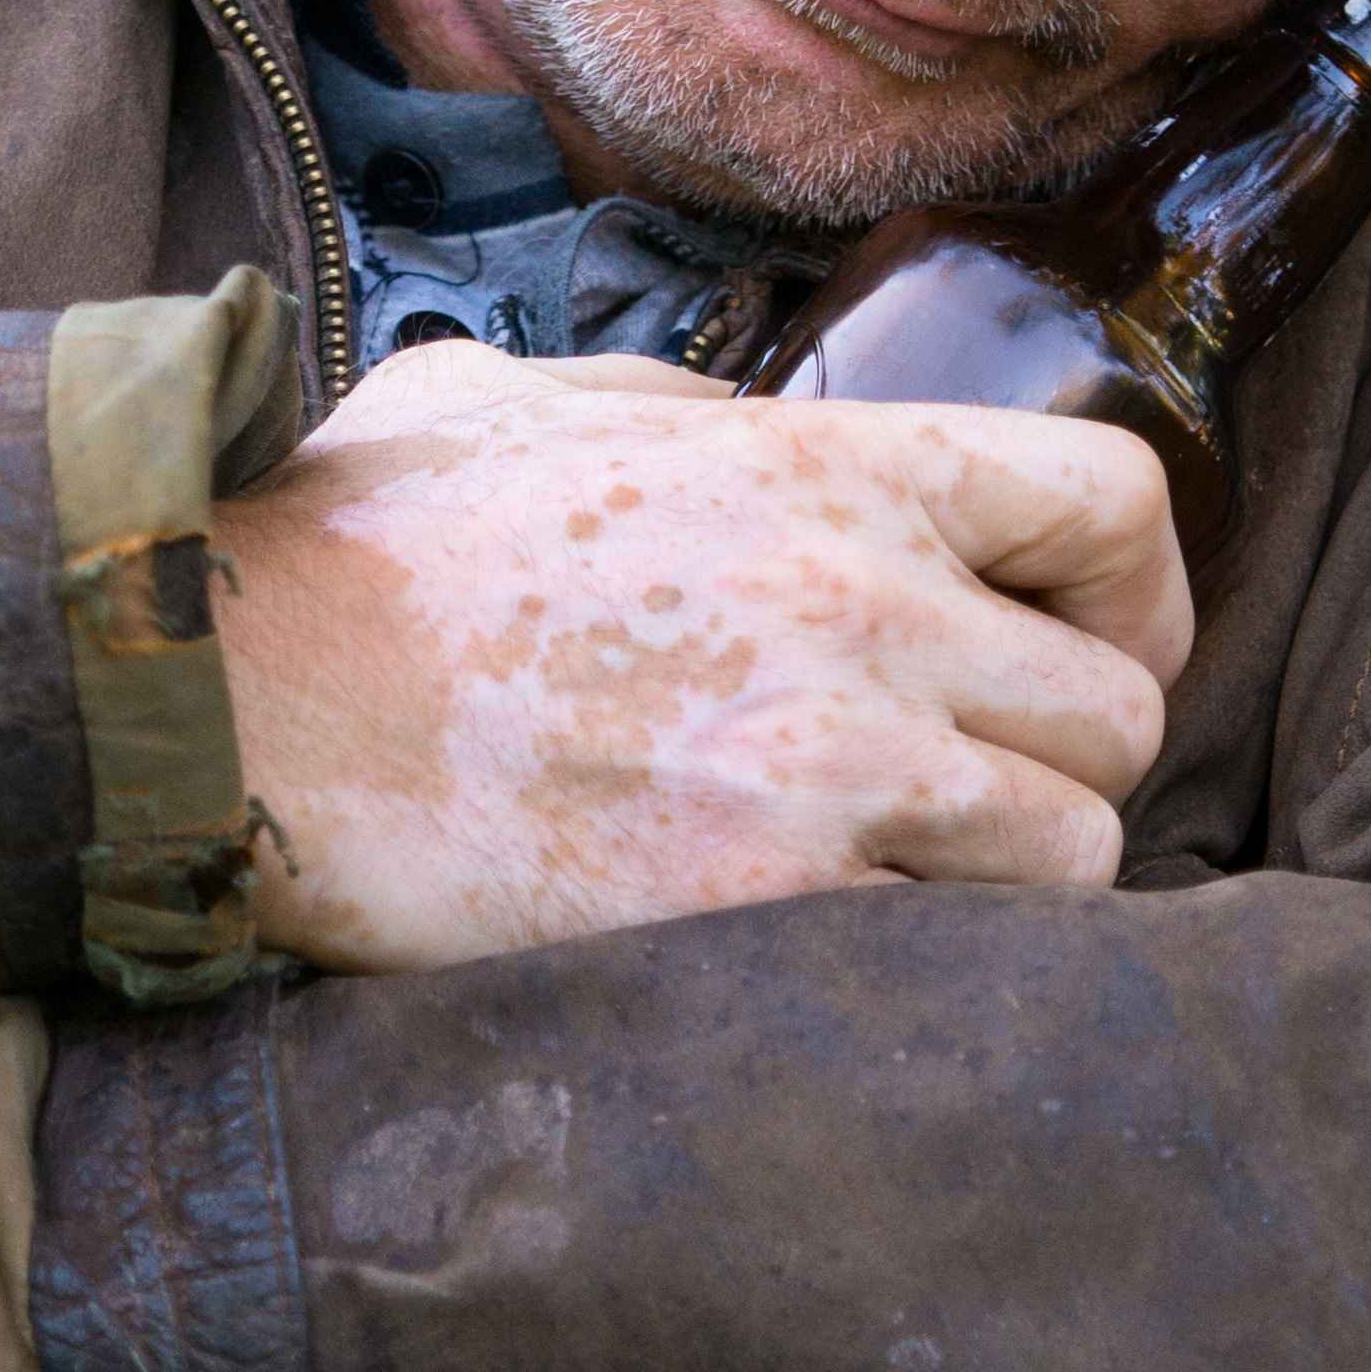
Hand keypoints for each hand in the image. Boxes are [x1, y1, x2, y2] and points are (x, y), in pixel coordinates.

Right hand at [219, 340, 1187, 970]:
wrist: (231, 694)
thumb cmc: (356, 543)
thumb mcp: (530, 395)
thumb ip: (681, 407)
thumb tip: (744, 438)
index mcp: (823, 467)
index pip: (1115, 495)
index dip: (1139, 583)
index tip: (1087, 640)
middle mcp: (863, 610)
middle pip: (1120, 712)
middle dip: (1064, 760)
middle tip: (979, 793)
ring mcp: (822, 771)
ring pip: (1072, 857)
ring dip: (1008, 884)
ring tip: (901, 887)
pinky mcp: (758, 914)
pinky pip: (953, 966)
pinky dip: (922, 975)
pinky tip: (826, 961)